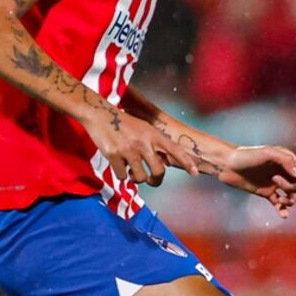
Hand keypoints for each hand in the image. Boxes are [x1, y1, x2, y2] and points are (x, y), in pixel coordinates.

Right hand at [84, 108, 199, 186]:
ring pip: (141, 177)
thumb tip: (163, 163)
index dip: (187, 162)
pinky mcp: (114, 155)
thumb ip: (155, 144)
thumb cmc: (124, 124)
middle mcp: (144, 143)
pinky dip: (123, 175)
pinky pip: (123, 176)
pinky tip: (120, 167)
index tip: (195, 173)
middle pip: (159, 171)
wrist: (100, 115)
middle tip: (151, 180)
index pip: (175, 150)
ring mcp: (129, 150)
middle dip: (156, 180)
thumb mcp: (145, 128)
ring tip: (133, 173)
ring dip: (138, 179)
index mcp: (153, 135)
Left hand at [217, 145, 295, 217]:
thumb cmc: (246, 155)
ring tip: (279, 199)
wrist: (227, 165)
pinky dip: (283, 210)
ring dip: (290, 201)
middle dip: (294, 188)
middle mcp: (284, 173)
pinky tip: (283, 215)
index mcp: (287, 161)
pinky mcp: (266, 193)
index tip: (289, 174)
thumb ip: (285, 160)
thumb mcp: (267, 153)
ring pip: (293, 197)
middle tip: (276, 181)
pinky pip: (279, 204)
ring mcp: (275, 184)